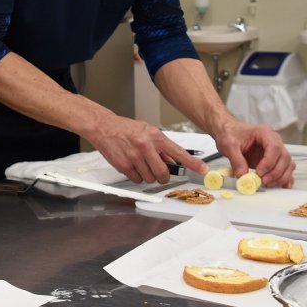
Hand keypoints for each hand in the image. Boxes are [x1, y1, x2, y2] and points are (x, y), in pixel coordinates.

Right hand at [85, 114, 207, 183]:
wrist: (103, 127)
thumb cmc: (126, 129)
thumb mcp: (147, 131)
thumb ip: (161, 146)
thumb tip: (173, 161)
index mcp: (155, 136)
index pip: (178, 152)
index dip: (192, 163)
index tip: (203, 170)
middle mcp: (146, 146)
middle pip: (163, 172)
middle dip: (162, 176)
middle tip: (158, 171)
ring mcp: (134, 157)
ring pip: (150, 178)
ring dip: (147, 175)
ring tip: (140, 163)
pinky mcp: (124, 165)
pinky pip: (137, 179)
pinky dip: (136, 176)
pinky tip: (132, 165)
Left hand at [214, 121, 294, 187]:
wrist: (228, 132)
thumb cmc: (230, 133)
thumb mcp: (229, 145)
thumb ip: (236, 160)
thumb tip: (243, 176)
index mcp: (265, 132)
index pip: (274, 147)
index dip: (269, 162)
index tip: (259, 172)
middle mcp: (274, 140)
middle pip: (284, 157)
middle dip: (275, 172)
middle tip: (262, 181)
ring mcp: (276, 150)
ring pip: (288, 164)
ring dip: (280, 177)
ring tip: (265, 183)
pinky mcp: (274, 160)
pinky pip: (286, 169)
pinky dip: (284, 178)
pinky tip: (279, 185)